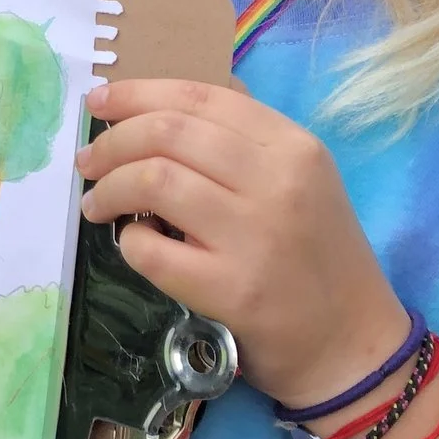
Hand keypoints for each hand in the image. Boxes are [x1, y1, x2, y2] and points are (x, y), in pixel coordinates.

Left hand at [78, 78, 409, 411]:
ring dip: (108, 189)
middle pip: (167, 133)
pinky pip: (151, 251)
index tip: (99, 103)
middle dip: (111, 142)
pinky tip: (133, 245)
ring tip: (96, 205)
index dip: (137, 93)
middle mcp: (277, 182)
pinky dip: (128, 242)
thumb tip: (163, 102)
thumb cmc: (315, 257)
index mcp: (293, 146)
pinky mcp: (233, 289)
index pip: (199, 98)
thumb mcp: (300, 180)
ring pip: (152, 181)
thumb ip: (243, 138)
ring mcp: (255, 236)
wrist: (351, 345)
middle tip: (87, 161)